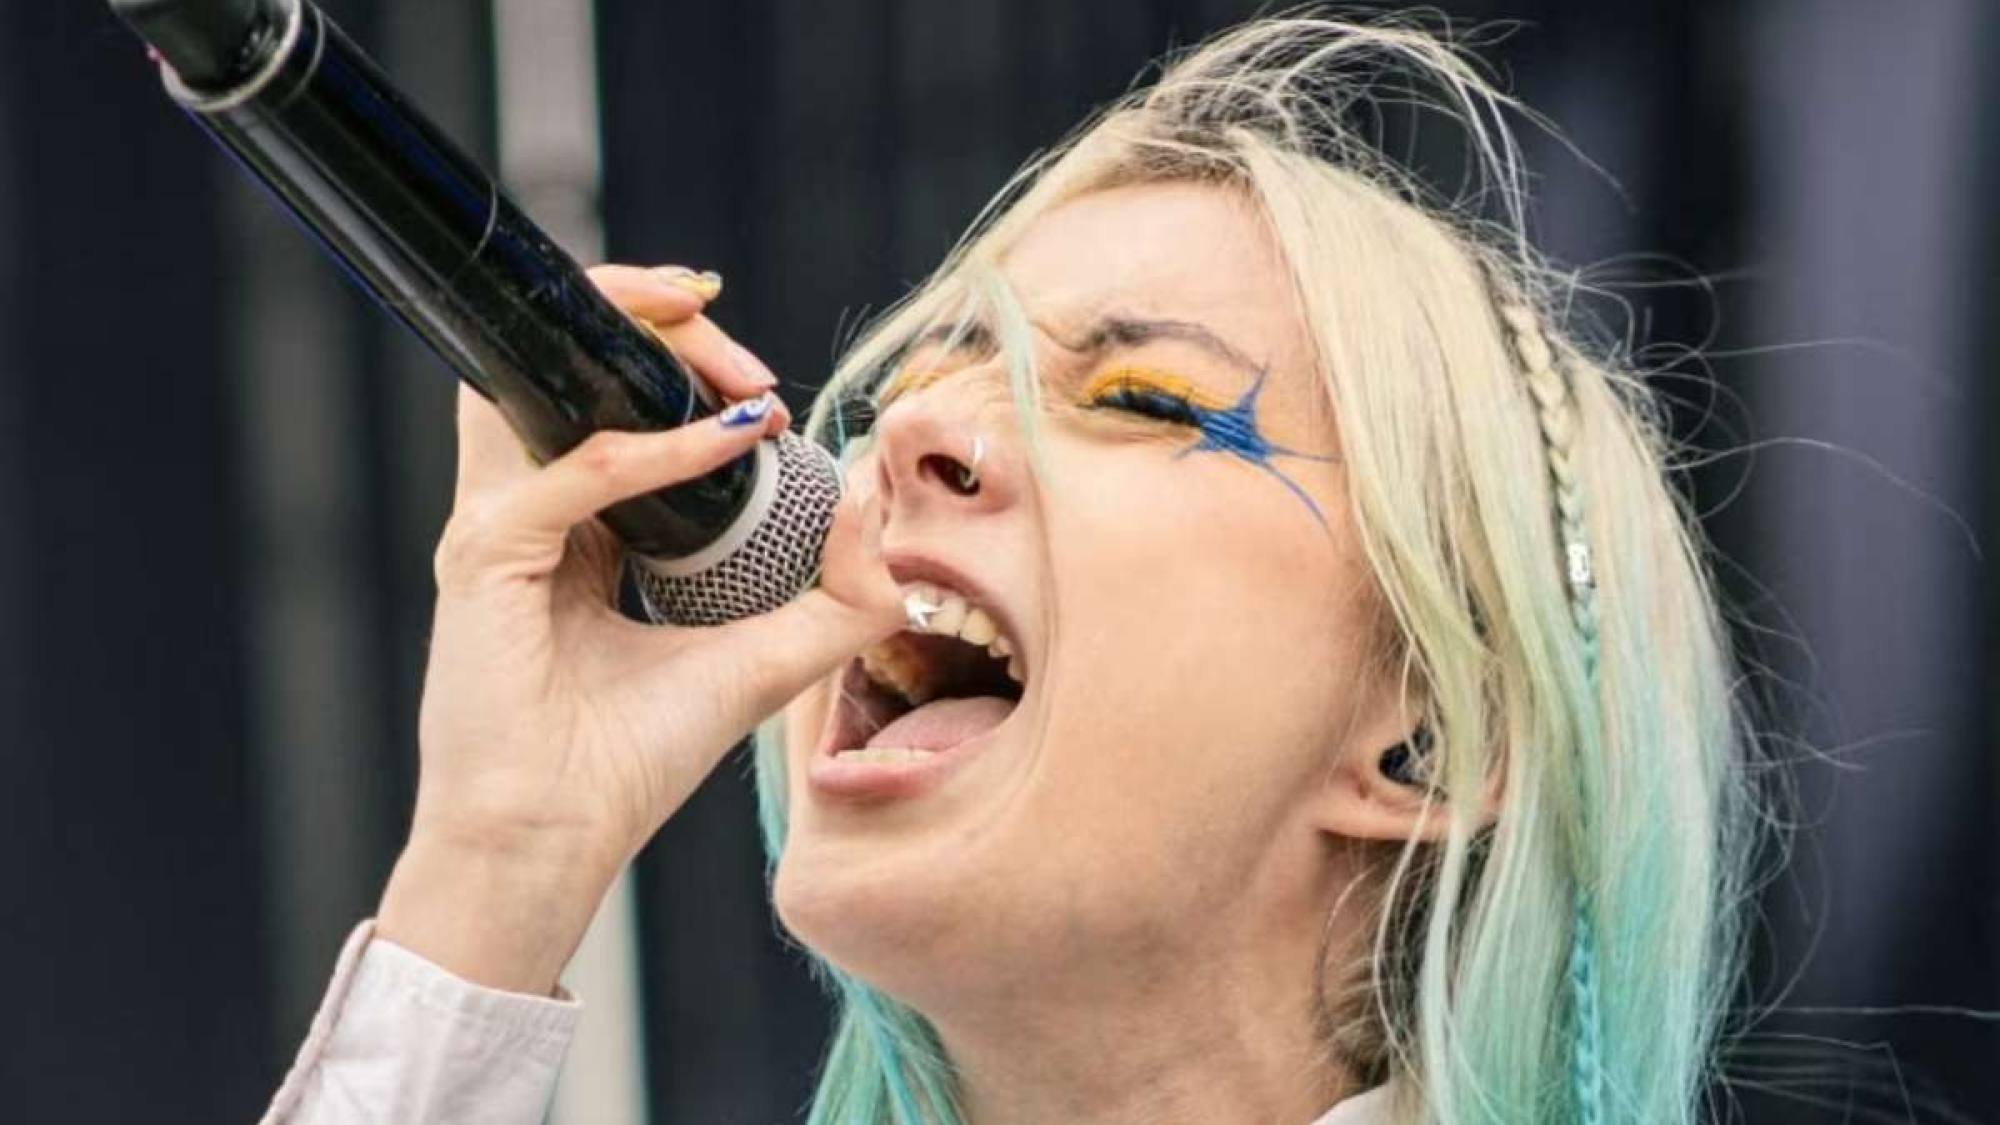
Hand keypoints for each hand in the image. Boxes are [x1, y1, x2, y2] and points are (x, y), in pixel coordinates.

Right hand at [376, 264, 901, 991]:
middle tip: (757, 369)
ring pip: (560, 380)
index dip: (689, 372)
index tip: (770, 391)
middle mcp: (529, 510)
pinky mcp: (488, 552)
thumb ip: (833, 599)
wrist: (548, 847)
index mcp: (575, 528)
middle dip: (674, 334)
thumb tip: (874, 509)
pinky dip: (663, 450)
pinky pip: (582, 471)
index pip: (617, 405)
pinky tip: (734, 441)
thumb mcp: (762, 666)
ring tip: (730, 350)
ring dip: (648, 341)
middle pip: (581, 367)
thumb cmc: (628, 764)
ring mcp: (499, 524)